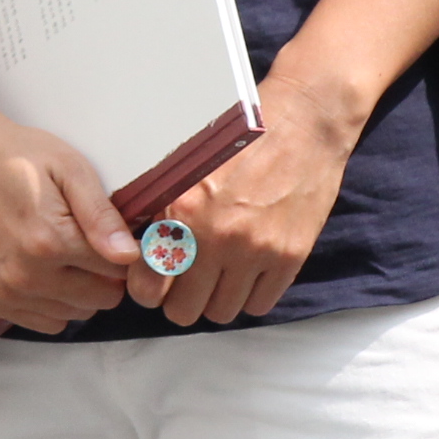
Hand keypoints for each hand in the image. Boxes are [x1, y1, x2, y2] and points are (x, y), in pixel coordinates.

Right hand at [0, 114, 137, 333]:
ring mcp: (5, 290)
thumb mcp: (70, 169)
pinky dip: (52, 302)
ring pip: (74, 314)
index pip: (117, 272)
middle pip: (100, 299)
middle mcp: (25, 274)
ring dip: (78, 290)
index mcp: (50, 240)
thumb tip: (129, 255)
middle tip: (84, 241)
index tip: (109, 233)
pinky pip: (45, 322)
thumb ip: (101, 215)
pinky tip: (44, 270)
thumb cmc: (18, 156)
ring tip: (61, 252)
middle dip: (103, 273)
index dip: (121, 251)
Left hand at [125, 71, 363, 326]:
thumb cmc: (240, 139)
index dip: (146, 288)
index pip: (146, 284)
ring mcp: (254, 250)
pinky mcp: (288, 257)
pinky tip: (246, 271)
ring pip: (220, 313)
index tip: (152, 281)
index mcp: (181, 209)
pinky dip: (249, 295)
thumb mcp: (186, 165)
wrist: (303, 125)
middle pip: (182, 310)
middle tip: (185, 280)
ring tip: (217, 273)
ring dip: (215, 298)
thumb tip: (135, 248)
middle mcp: (215, 236)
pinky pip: (259, 306)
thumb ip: (160, 207)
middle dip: (179, 298)